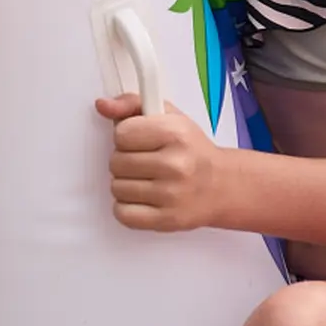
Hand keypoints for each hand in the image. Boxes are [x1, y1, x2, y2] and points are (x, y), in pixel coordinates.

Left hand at [102, 93, 237, 232]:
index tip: (139, 140)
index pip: (122, 133)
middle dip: (125, 161)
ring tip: (146, 180)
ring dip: (126, 185)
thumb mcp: (169, 116)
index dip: (126, 136)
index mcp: (176, 133)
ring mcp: (171, 195)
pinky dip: (127, 208)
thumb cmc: (192, 150)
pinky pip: (122, 213)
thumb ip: (132, 105)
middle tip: (144, 162)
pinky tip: (143, 199)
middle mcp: (175, 164)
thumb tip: (103, 106)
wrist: (222, 186)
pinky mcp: (166, 219)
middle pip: (116, 162)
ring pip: (116, 188)